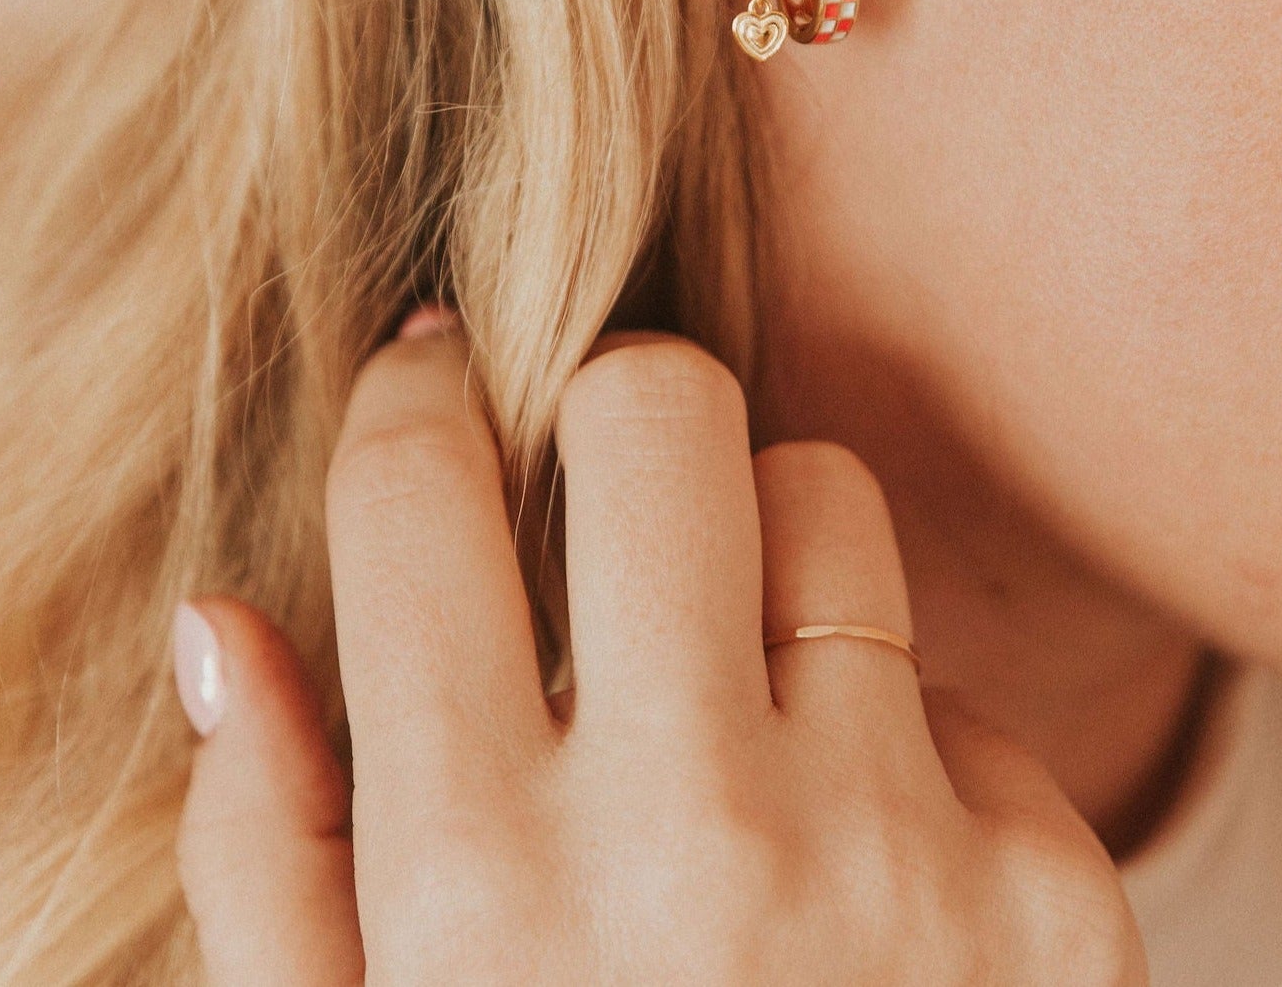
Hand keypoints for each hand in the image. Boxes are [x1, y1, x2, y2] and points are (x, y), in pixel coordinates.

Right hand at [175, 324, 1145, 985]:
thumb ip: (268, 862)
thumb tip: (225, 622)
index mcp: (477, 892)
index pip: (417, 491)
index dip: (408, 400)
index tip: (425, 385)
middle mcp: (695, 848)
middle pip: (658, 405)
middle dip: (607, 425)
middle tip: (594, 509)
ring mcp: (896, 859)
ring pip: (824, 493)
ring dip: (759, 559)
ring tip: (725, 701)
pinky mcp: (1056, 895)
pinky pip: (951, 684)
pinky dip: (887, 739)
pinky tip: (853, 885)